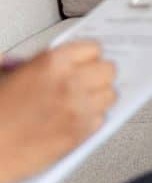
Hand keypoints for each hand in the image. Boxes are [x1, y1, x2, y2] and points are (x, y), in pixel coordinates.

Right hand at [0, 42, 116, 182]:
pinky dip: (91, 120)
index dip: (88, 56)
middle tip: (89, 81)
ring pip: (110, 94)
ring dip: (99, 97)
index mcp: (51, 63)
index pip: (93, 48)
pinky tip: (75, 120)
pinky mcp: (78, 134)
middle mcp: (70, 83)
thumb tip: (47, 64)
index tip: (87, 61)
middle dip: (98, 75)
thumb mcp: (6, 76)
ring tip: (83, 102)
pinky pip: (101, 119)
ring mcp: (77, 108)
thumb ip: (30, 65)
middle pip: (108, 70)